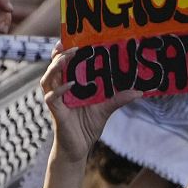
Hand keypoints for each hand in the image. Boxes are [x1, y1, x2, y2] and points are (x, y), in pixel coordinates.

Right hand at [42, 47, 142, 163]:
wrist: (79, 147)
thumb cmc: (88, 126)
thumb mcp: (106, 109)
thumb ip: (119, 98)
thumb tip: (139, 91)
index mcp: (71, 85)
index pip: (65, 64)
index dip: (66, 51)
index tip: (73, 39)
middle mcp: (60, 89)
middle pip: (54, 67)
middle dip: (60, 55)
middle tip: (71, 46)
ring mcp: (56, 100)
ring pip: (48, 79)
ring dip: (55, 67)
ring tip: (66, 58)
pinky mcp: (55, 111)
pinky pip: (52, 97)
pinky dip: (60, 90)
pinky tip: (71, 84)